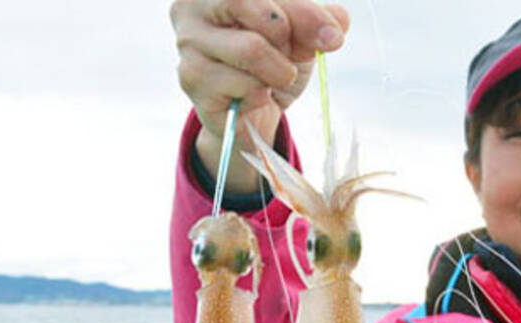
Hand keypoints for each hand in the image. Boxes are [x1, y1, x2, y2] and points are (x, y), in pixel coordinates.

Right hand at [171, 0, 350, 191]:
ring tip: (275, 79)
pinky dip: (263, 95)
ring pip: (250, 48)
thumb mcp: (300, 35)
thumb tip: (334, 32)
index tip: (332, 37)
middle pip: (242, 0)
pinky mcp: (191, 79)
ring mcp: (187, 42)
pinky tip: (255, 96)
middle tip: (291, 55)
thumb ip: (316, 22)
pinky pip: (245, 84)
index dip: (303, 11)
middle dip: (284, 34)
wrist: (253, 112)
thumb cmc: (273, 61)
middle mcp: (191, 6)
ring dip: (279, 71)